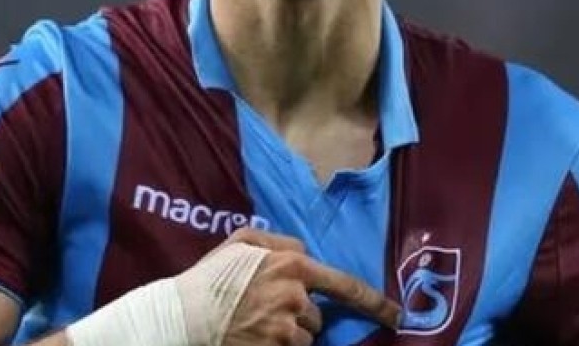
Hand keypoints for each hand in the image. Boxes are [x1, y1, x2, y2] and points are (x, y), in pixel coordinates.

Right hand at [176, 228, 399, 345]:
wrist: (183, 316)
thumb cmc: (211, 276)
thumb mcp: (242, 242)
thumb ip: (279, 242)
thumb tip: (304, 251)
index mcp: (293, 265)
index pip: (346, 285)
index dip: (375, 303)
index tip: (396, 316)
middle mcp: (296, 297)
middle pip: (317, 317)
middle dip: (299, 317)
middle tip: (264, 312)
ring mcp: (286, 329)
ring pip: (305, 339)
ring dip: (288, 336)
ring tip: (255, 327)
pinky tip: (255, 338)